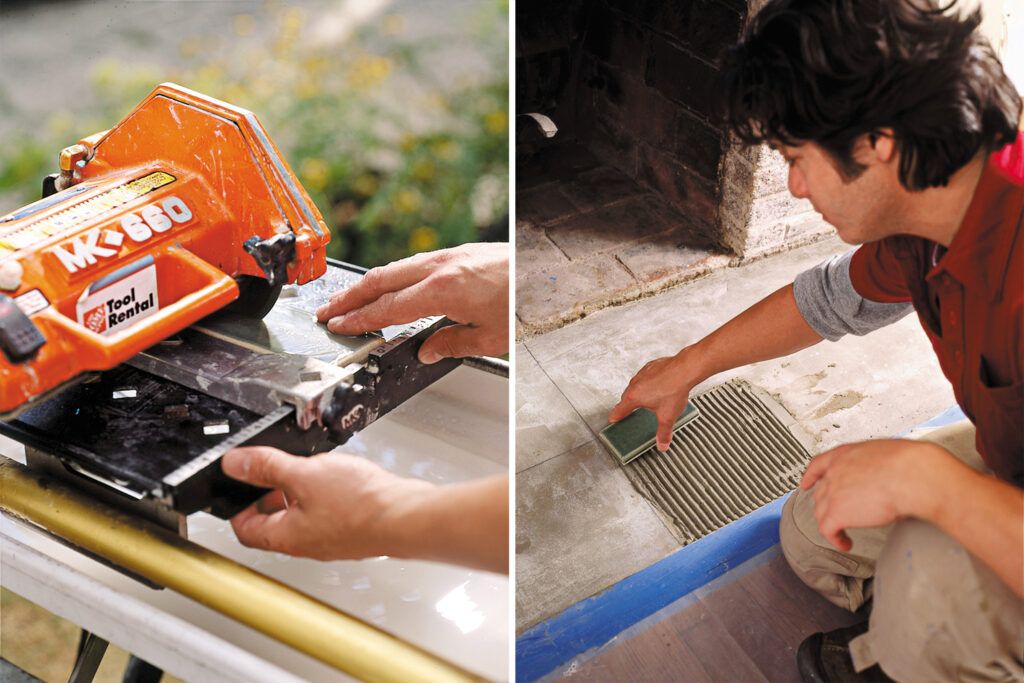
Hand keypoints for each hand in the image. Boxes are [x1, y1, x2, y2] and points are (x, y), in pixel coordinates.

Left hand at [221, 446, 431, 560]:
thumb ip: (267, 467)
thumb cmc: (362, 505)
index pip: (245, 529)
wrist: (407, 516)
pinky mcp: (353, 529)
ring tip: (309, 468)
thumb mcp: (305, 475)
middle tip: (272, 470)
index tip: (237, 483)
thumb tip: (235, 464)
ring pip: (303, 515)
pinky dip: (325, 493)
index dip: (236, 504)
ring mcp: (331, 538)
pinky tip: (340, 476)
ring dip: (300, 491)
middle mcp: (307, 543)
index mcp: (285, 536)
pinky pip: (328, 512)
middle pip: (274, 522)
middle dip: (269, 493)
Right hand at [315, 243, 508, 363]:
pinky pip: (414, 263)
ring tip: (350, 299)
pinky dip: (393, 276)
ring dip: (369, 284)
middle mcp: (441, 267)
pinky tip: (390, 286)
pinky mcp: (460, 252)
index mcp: (444, 290)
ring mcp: (450, 256)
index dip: (359, 319)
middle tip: (328, 311)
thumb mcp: (491, 337)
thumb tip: (428, 350)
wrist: (546, 271)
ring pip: (396, 267)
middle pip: (381, 280)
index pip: (388, 308)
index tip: (339, 326)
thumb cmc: (525, 303)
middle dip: (350, 297)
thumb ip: (453, 343)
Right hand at [608, 351, 698, 450]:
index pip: (620, 410)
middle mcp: (635, 384)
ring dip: (638, 392)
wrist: (684, 369)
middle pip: (626, 397)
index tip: (613, 419)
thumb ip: (663, 433)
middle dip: (628, 405)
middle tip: (631, 411)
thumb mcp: (667, 417)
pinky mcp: (650, 366)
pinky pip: (645, 376)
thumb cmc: (674, 390)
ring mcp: (642, 373)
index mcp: (634, 397)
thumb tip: (662, 445)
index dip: (616, 417)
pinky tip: (659, 386)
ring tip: (648, 398)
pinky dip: (648, 382)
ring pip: (635, 385)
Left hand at [800, 439, 947, 550]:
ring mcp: (832, 492)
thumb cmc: (909, 465)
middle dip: (829, 505)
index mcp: (845, 455)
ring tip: (842, 532)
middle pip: (822, 493)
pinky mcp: (836, 513)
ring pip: (822, 512)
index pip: (818, 465)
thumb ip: (874, 465)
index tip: (806, 483)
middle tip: (840, 514)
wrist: (910, 476)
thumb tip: (884, 476)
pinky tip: (844, 543)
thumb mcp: (885, 456)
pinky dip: (835, 539)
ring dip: (832, 523)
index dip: (811, 476)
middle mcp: (835, 472)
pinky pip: (828, 530)